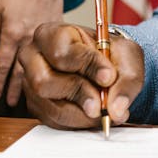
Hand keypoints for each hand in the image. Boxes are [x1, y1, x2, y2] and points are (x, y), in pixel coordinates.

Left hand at [0, 0, 65, 105]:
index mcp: (11, 34)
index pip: (1, 65)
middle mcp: (28, 39)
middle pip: (19, 71)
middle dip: (13, 90)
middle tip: (9, 104)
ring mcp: (44, 36)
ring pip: (37, 65)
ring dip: (30, 82)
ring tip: (27, 96)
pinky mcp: (56, 31)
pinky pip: (52, 53)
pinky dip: (49, 66)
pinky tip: (47, 74)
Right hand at [19, 23, 144, 128]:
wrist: (105, 67)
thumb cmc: (110, 54)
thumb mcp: (126, 56)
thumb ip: (126, 81)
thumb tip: (116, 109)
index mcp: (50, 35)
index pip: (61, 52)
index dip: (87, 66)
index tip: (109, 76)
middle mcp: (33, 59)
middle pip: (44, 82)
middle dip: (79, 93)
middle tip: (102, 103)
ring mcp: (31, 85)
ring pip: (51, 106)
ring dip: (83, 113)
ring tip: (104, 110)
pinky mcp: (37, 107)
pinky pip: (55, 122)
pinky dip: (79, 122)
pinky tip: (93, 114)